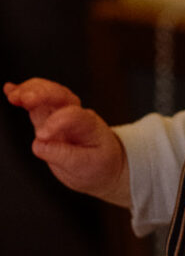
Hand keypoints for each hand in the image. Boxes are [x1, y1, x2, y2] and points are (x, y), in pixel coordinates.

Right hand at [4, 78, 129, 204]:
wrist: (104, 165)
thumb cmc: (99, 165)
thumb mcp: (87, 167)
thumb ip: (65, 156)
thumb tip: (39, 145)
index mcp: (90, 127)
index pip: (73, 116)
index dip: (56, 122)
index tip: (42, 136)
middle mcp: (77, 115)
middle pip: (62, 96)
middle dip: (43, 94)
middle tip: (25, 98)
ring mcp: (62, 114)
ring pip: (48, 93)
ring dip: (30, 90)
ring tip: (13, 94)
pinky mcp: (48, 118)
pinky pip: (37, 102)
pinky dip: (24, 93)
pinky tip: (9, 89)